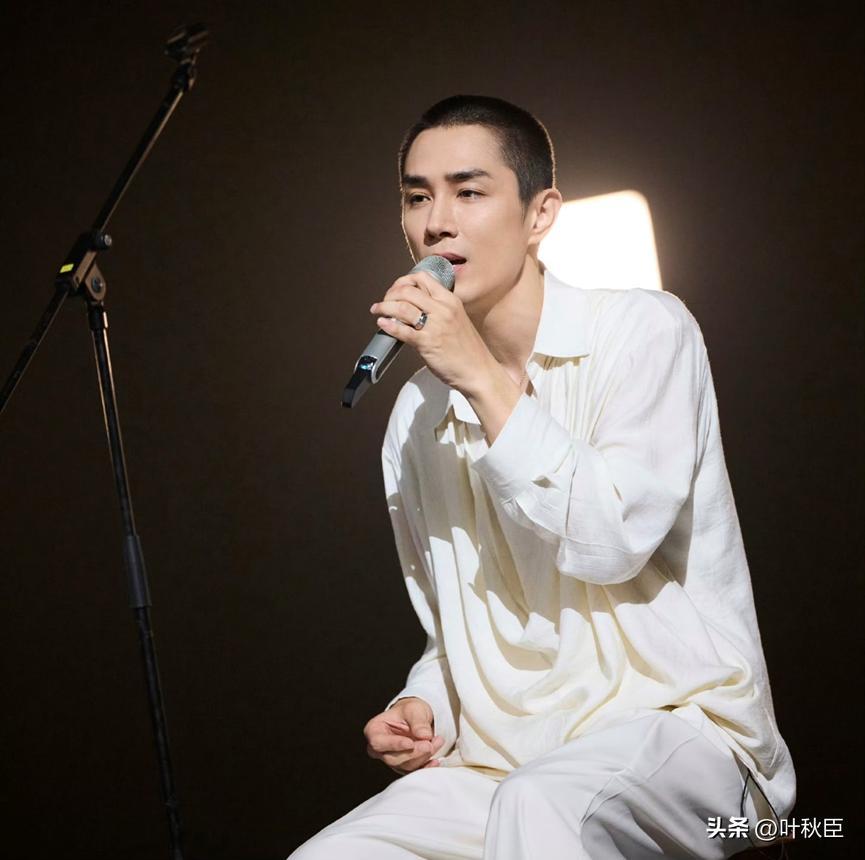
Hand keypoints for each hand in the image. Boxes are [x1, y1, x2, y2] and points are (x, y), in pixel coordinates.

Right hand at [364, 697, 444, 774]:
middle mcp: (380, 748)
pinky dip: (425, 767)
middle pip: (392, 758)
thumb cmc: (410, 711)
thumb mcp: (414, 708)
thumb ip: (418, 721)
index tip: (410, 743)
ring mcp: (391, 759)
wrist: (417, 718)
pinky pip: (413, 772)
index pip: (378, 742)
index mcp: (374, 730)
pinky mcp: (403, 767)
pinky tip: (435, 761)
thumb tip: (423, 735)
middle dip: (413, 752)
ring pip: (404, 766)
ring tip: (437, 742)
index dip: (394, 744)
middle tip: (429, 744)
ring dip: (423, 757)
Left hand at [370, 270, 495, 396]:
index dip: (403, 281)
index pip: (422, 278)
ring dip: (384, 307)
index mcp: (451, 300)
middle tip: (384, 302)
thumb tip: (413, 306)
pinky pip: (402, 330)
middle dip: (390, 294)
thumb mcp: (457, 319)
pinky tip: (382, 324)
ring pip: (401, 307)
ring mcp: (435, 325)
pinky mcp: (427, 343)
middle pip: (408, 290)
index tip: (396, 289)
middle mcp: (443, 309)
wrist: (478, 371)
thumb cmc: (468, 350)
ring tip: (377, 310)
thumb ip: (438, 310)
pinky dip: (388, 325)